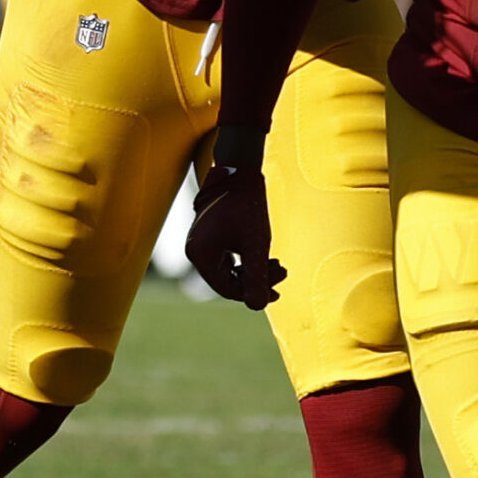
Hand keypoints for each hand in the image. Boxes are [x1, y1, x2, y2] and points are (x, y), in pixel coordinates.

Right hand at [185, 146, 282, 308]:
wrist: (240, 170)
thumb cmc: (247, 205)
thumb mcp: (256, 245)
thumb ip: (257, 277)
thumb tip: (259, 306)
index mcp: (200, 254)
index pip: (226, 288)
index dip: (253, 294)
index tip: (277, 291)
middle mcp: (196, 250)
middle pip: (228, 279)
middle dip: (257, 279)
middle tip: (282, 272)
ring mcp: (202, 242)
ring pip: (230, 269)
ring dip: (255, 269)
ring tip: (278, 263)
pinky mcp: (210, 235)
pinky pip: (228, 257)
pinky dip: (247, 259)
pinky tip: (265, 255)